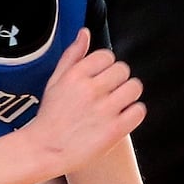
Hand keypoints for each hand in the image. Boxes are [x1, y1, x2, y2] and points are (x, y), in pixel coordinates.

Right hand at [27, 29, 144, 173]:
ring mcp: (104, 110)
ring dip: (129, 95)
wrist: (45, 150)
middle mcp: (90, 90)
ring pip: (134, 87)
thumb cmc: (51, 117)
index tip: (100, 78)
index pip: (107, 56)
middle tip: (109, 93)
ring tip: (117, 104)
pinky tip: (122, 117)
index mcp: (75, 76)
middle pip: (123, 70)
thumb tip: (85, 33)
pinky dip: (133, 113)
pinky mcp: (115, 130)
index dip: (106, 67)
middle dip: (118, 80)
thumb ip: (72, 56)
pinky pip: (139, 110)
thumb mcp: (55, 81)